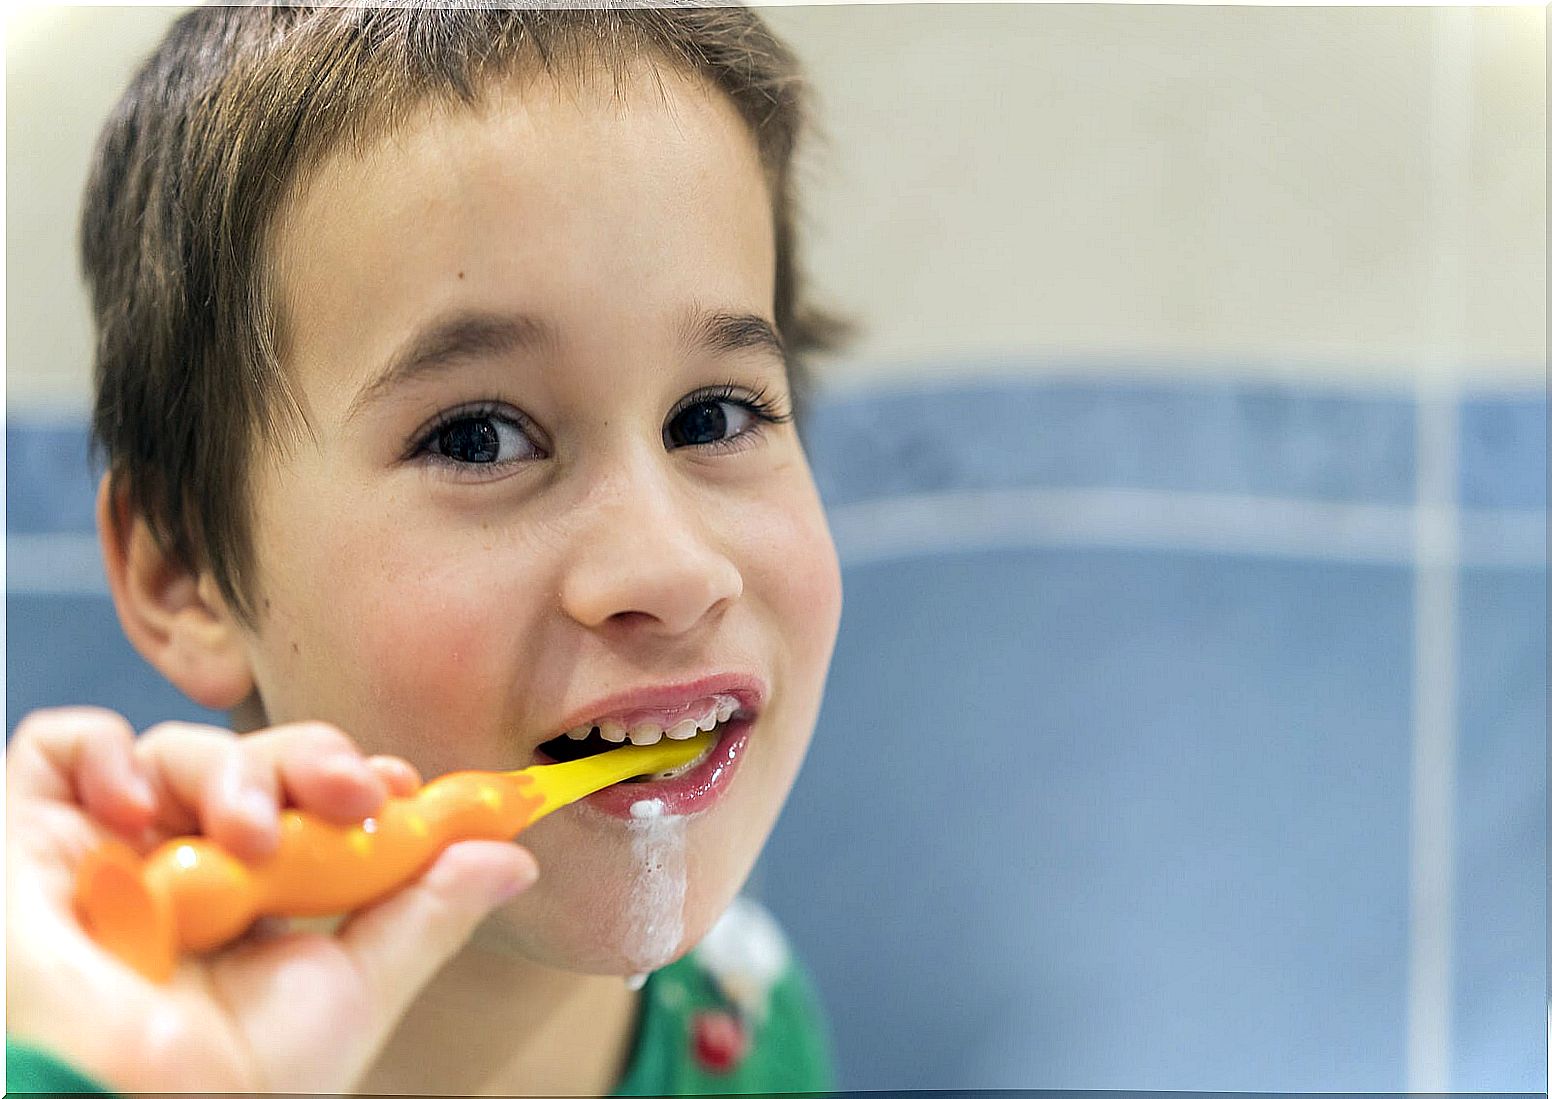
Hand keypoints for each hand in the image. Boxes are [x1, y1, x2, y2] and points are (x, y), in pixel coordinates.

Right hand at [6, 707, 537, 1093]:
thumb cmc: (229, 1084)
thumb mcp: (344, 995)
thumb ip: (424, 917)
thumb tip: (513, 856)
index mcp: (258, 897)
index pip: (311, 804)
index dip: (356, 780)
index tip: (403, 786)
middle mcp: (184, 865)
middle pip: (257, 765)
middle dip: (311, 761)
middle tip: (351, 791)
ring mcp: (108, 848)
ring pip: (180, 751)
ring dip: (231, 775)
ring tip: (246, 836)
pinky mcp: (28, 835)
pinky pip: (63, 748)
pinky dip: (105, 755)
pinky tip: (135, 806)